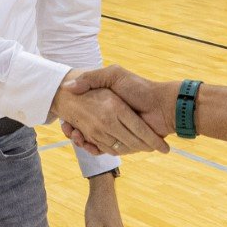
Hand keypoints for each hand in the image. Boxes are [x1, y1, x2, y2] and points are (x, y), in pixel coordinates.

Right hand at [52, 68, 169, 154]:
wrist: (163, 105)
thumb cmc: (139, 87)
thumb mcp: (114, 75)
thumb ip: (93, 77)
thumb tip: (68, 86)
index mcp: (108, 105)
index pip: (84, 114)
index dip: (72, 118)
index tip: (64, 119)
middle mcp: (112, 120)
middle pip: (87, 129)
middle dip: (75, 131)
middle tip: (67, 129)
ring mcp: (119, 133)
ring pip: (95, 141)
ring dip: (84, 141)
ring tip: (75, 135)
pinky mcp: (126, 145)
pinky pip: (108, 150)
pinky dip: (97, 149)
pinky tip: (88, 143)